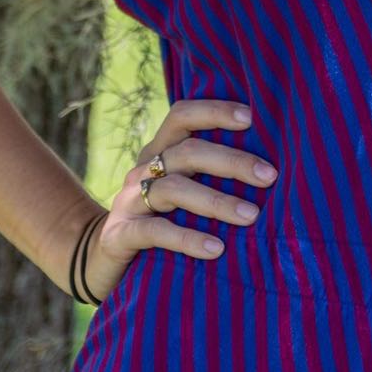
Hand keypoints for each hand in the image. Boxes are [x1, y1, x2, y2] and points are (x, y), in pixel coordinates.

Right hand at [81, 98, 276, 303]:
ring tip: (252, 216)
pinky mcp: (120, 235)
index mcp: (159, 151)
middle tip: (269, 176)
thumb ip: (208, 174)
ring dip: (216, 201)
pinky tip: (216, 248)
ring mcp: (128, 201)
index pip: (182, 116)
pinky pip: (155, 231)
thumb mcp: (180, 191)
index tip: (250, 117)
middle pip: (187, 152)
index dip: (214, 111)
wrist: (101, 260)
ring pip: (174, 189)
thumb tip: (269, 168)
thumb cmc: (160, 220)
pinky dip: (187, 238)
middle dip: (231, 161)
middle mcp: (143, 170)